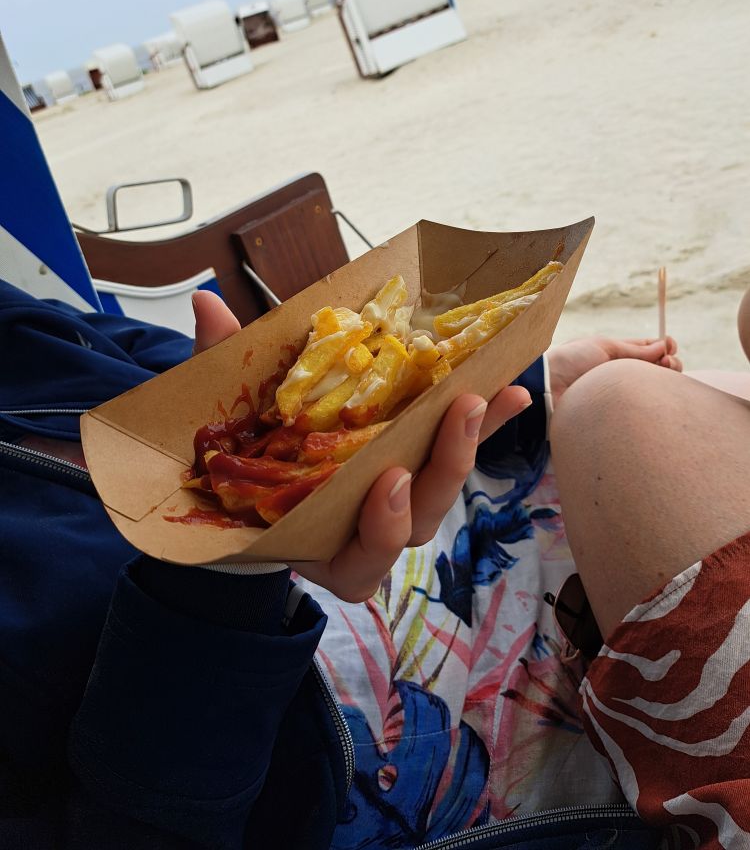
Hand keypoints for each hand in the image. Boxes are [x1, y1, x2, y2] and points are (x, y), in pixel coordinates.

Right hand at [192, 291, 530, 601]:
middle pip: (414, 524)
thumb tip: (206, 301)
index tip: (387, 483)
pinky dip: (485, 427)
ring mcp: (396, 508)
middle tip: (455, 413)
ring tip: (483, 396)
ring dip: (467, 447)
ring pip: (440, 494)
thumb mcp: (226, 422)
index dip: (378, 530)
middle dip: (439, 472)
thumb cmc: (241, 462)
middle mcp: (364, 536)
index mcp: (318, 545)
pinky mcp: (419, 475)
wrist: (262, 480)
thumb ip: (220, 369)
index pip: (358, 559)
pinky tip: (512, 390)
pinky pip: (456, 457)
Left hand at [547, 335, 681, 407]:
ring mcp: (622, 393)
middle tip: (667, 363)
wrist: (549, 388)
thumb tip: (664, 346)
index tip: (671, 347)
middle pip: (658, 369)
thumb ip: (635, 349)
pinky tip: (657, 395)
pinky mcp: (619, 412)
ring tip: (662, 374)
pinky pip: (643, 409)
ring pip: (654, 389)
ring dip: (666, 380)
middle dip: (671, 363)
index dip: (666, 347)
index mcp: (619, 354)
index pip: (651, 349)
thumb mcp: (604, 347)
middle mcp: (623, 373)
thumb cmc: (571, 361)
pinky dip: (656, 401)